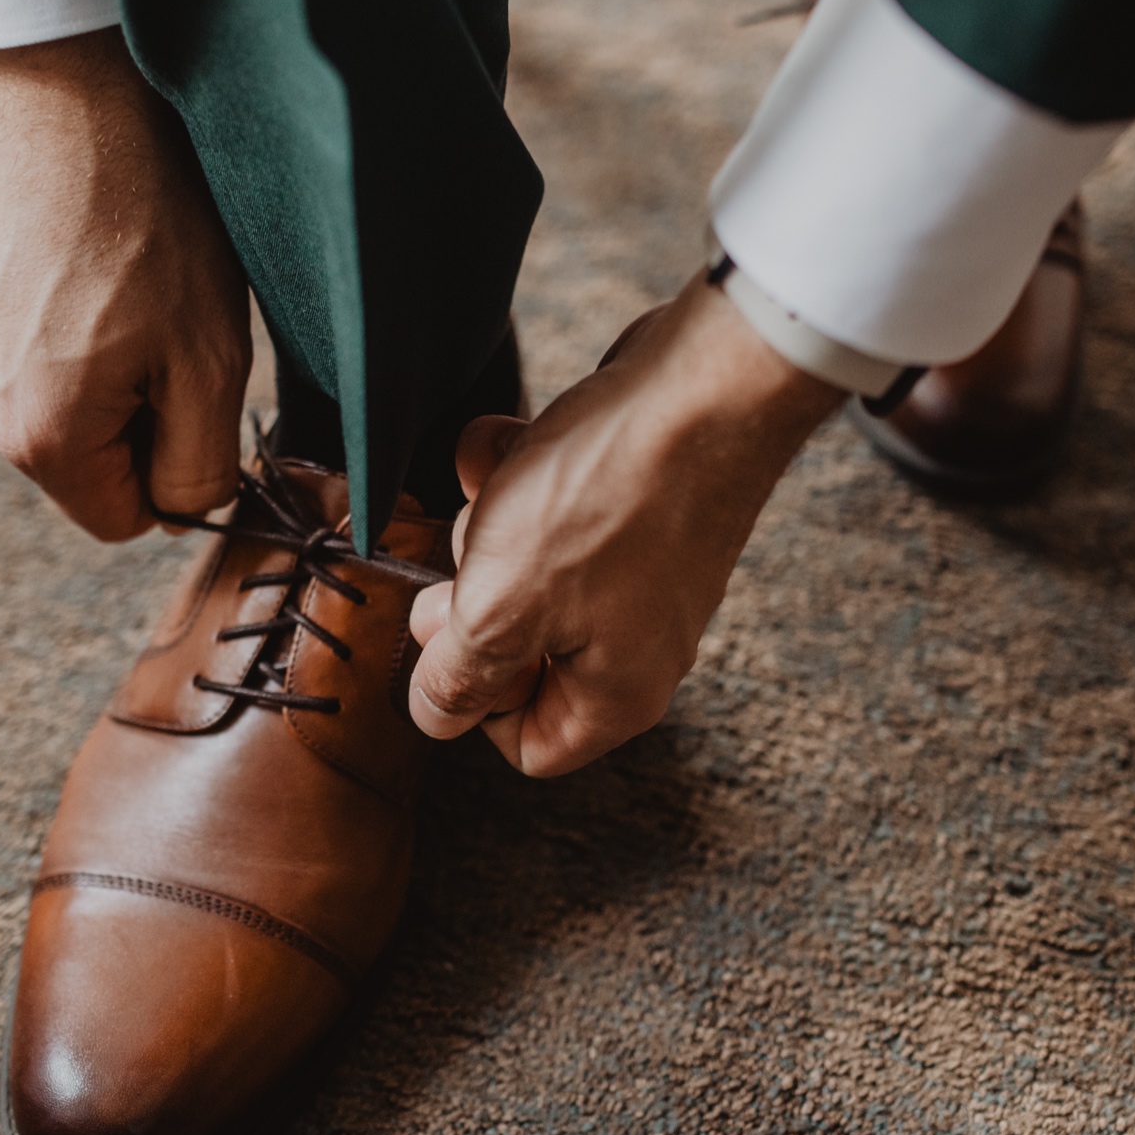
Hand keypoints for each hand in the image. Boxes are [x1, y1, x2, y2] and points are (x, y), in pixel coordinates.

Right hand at [0, 28, 249, 540]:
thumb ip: (199, 466)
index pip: (125, 522)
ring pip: (72, 413)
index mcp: (40, 441)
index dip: (180, 473)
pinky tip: (101, 264)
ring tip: (134, 289)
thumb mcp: (208, 362)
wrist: (69, 94)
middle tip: (171, 327)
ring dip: (118, 373)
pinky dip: (82, 332)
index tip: (198, 391)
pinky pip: (43, 361)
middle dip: (146, 420)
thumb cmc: (152, 224)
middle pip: (95, 469)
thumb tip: (181, 511)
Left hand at [406, 275, 843, 775]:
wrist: (700, 388)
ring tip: (497, 484)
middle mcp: (637, 643)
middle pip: (521, 653)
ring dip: (491, 523)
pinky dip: (521, 474)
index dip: (474, 703)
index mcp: (616, 694)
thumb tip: (434, 717)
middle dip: (476, 595)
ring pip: (528, 571)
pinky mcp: (635, 508)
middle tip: (467, 555)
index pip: (531, 746)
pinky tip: (510, 440)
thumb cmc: (608, 503)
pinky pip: (556, 508)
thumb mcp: (500, 607)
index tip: (454, 639)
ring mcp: (639, 572)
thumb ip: (458, 675)